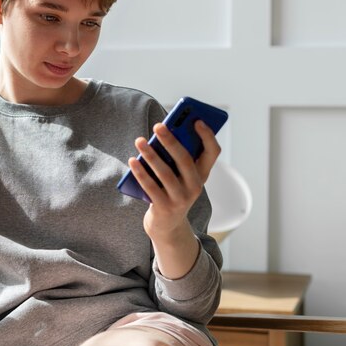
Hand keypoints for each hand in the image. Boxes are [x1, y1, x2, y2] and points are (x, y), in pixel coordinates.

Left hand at [128, 121, 220, 277]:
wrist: (167, 226)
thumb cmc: (171, 191)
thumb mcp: (179, 176)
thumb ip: (175, 158)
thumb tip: (160, 135)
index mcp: (202, 175)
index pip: (213, 152)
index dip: (207, 135)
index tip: (196, 120)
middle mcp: (195, 186)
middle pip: (185, 159)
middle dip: (171, 141)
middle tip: (158, 125)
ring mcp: (180, 198)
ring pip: (165, 172)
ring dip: (150, 155)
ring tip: (139, 141)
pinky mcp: (164, 207)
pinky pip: (150, 186)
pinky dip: (140, 172)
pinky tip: (132, 160)